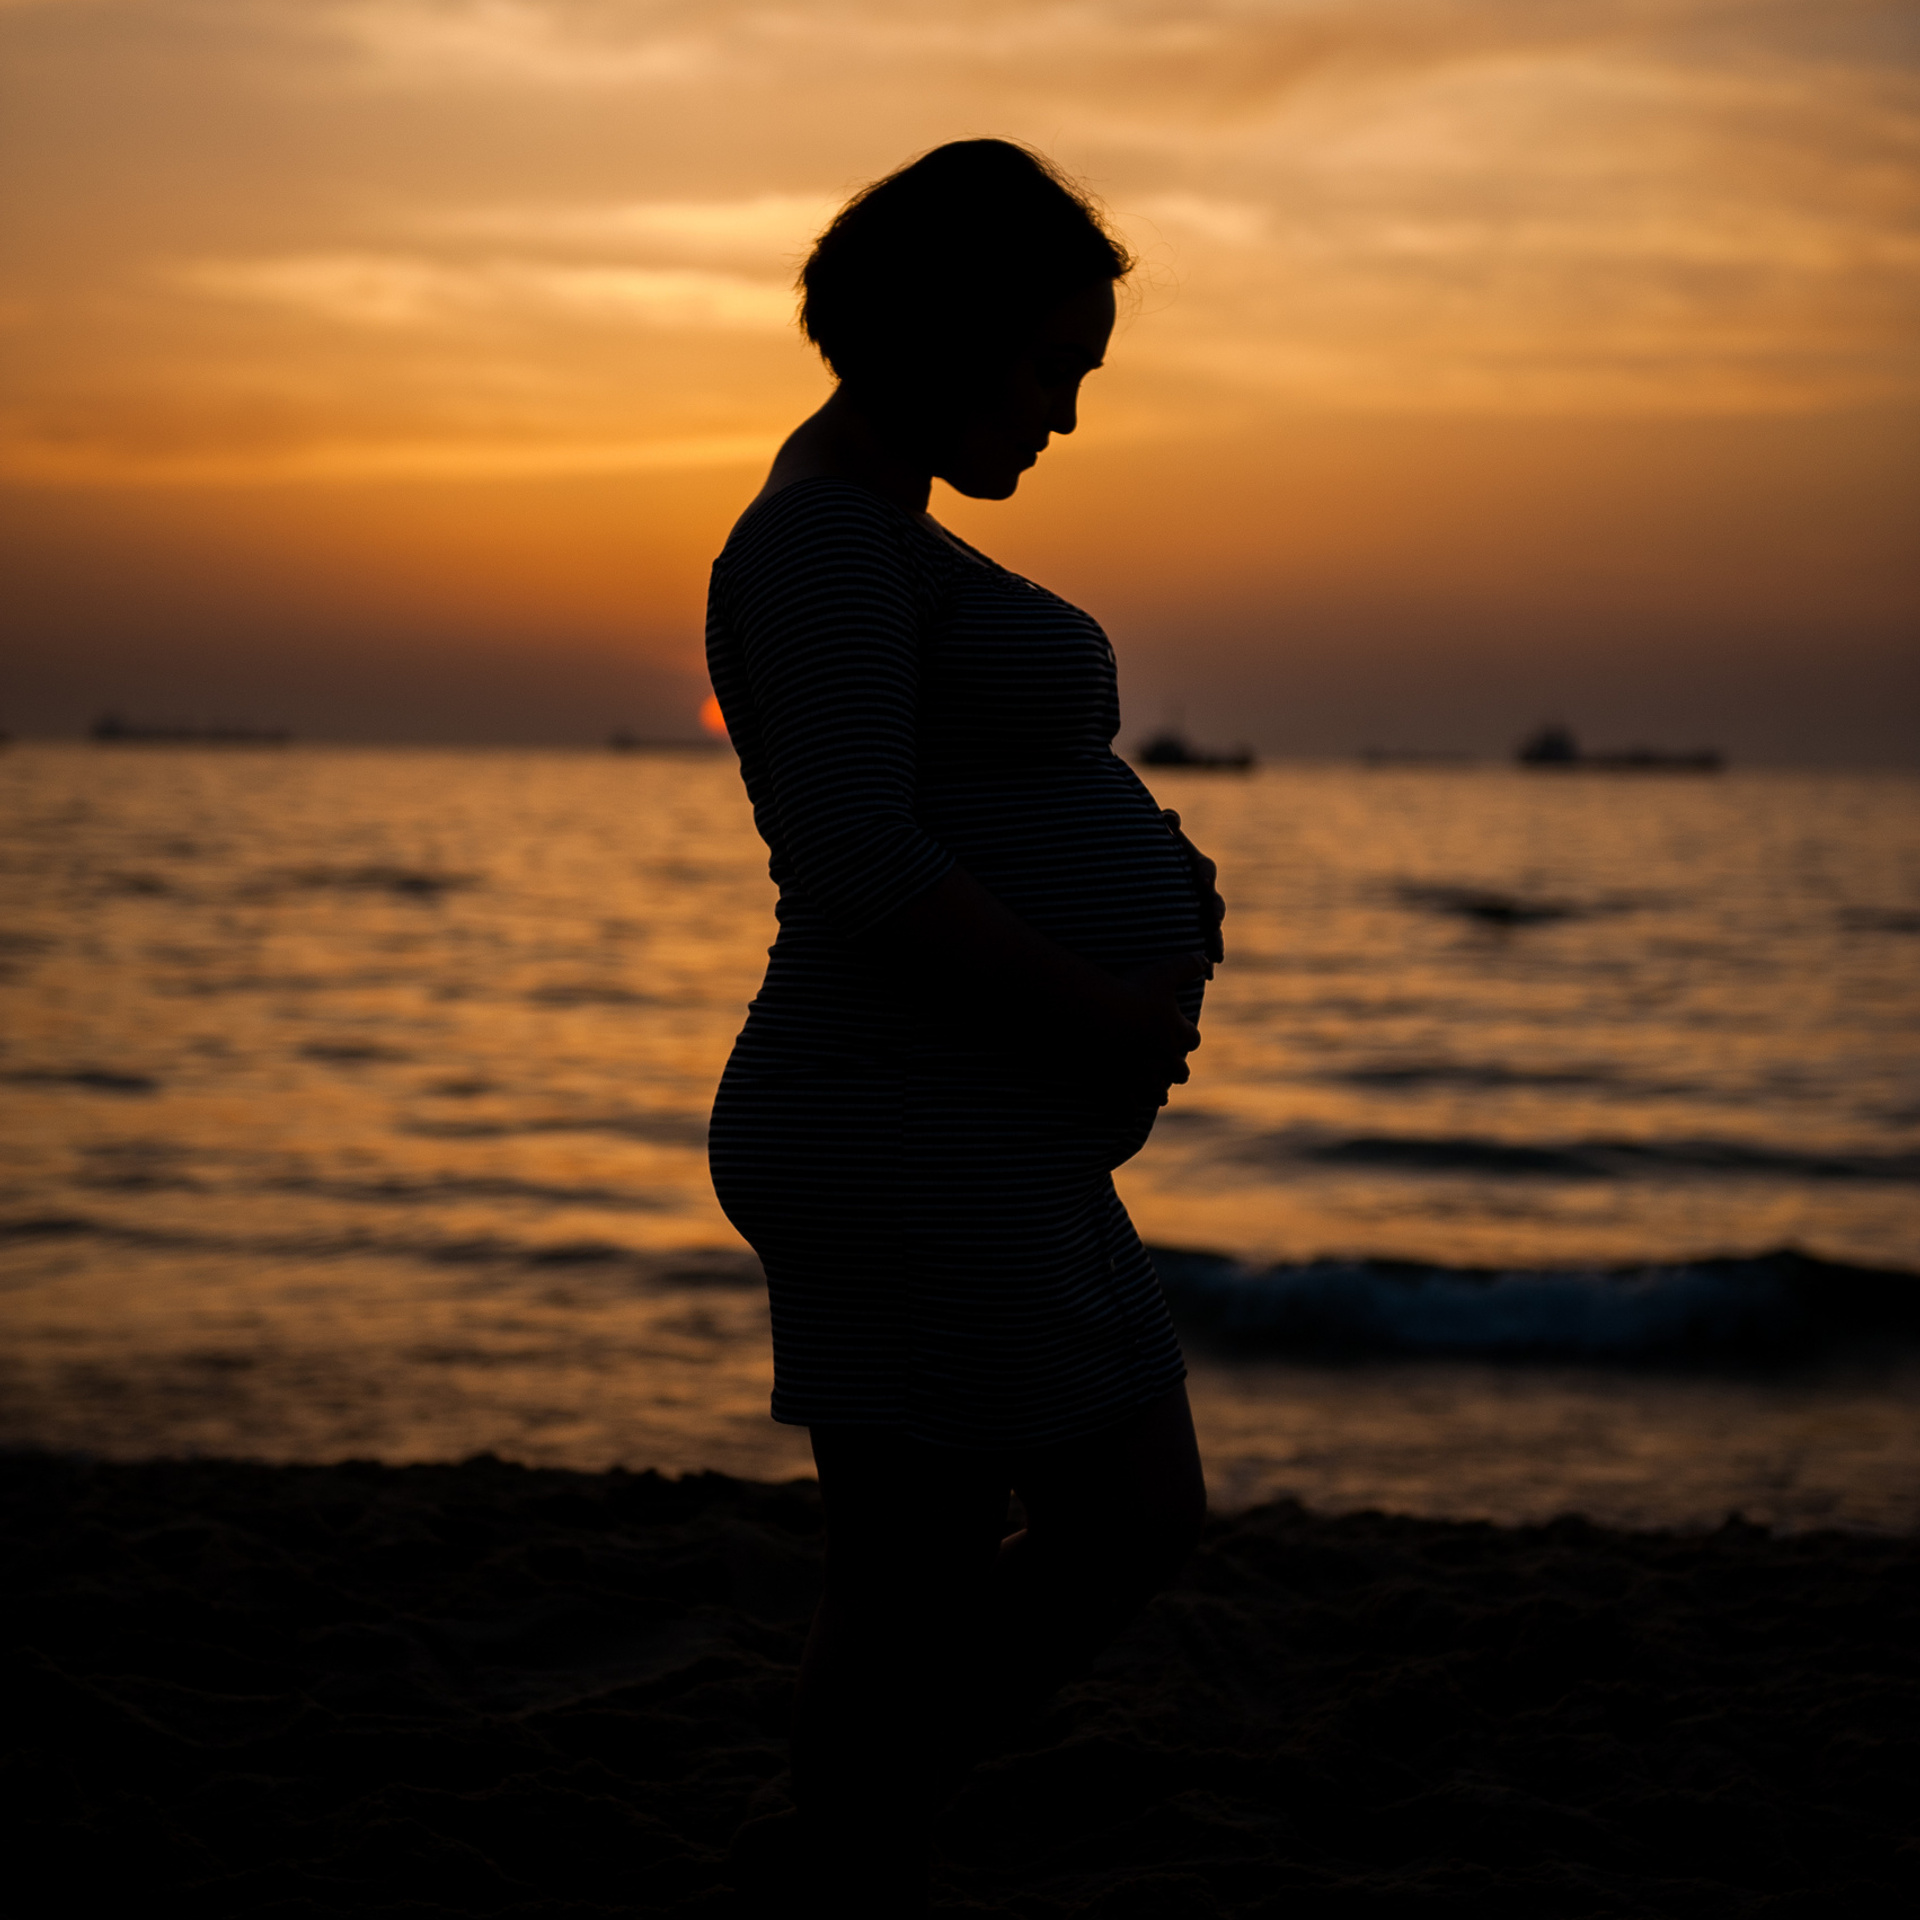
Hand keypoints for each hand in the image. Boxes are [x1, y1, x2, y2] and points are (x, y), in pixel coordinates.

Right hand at [1089, 951, 1207, 1102]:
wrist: (1094, 1015)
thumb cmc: (1130, 989)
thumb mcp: (1163, 970)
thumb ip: (1188, 964)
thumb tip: (1209, 961)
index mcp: (1177, 1033)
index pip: (1192, 1040)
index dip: (1185, 1036)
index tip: (1178, 1034)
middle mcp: (1164, 1060)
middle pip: (1180, 1072)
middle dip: (1175, 1068)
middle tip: (1165, 1063)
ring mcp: (1142, 1078)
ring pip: (1158, 1094)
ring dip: (1156, 1091)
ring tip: (1152, 1090)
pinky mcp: (1119, 1090)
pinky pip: (1129, 1108)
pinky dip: (1129, 1107)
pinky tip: (1125, 1105)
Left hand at [1161, 810, 1225, 963]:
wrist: (1150, 886)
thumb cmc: (1155, 857)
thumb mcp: (1157, 840)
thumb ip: (1166, 827)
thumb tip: (1170, 816)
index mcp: (1197, 869)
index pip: (1205, 869)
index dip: (1204, 874)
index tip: (1200, 881)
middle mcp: (1204, 894)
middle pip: (1215, 903)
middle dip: (1214, 913)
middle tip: (1212, 921)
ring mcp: (1200, 916)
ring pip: (1213, 930)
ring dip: (1215, 942)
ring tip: (1215, 957)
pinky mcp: (1193, 935)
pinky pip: (1203, 948)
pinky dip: (1205, 961)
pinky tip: (1206, 976)